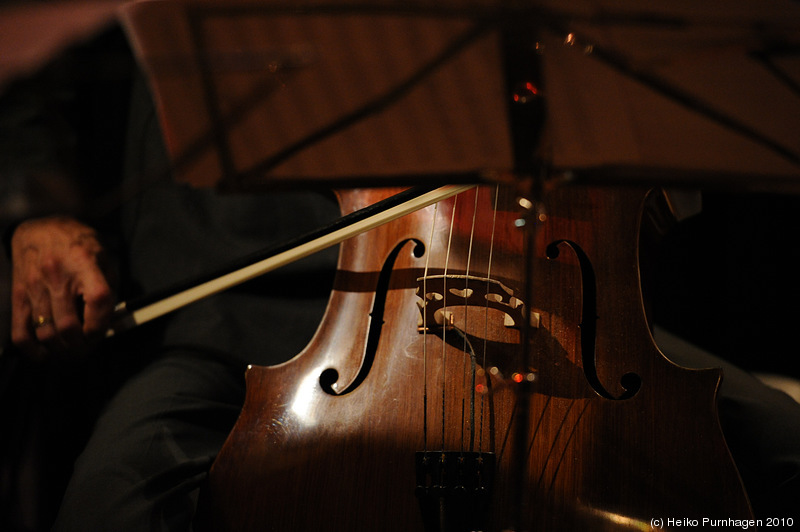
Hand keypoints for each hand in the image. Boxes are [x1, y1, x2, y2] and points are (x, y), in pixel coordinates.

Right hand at [10, 216, 114, 357]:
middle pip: (68, 326)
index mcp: (84, 264)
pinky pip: (19, 331)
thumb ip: (110, 287)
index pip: (97, 301)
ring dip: (60, 351)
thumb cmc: (78, 243)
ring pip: (46, 333)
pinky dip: (31, 350)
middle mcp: (57, 277)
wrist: (41, 227)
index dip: (101, 326)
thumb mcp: (105, 256)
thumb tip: (111, 322)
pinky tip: (44, 354)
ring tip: (70, 353)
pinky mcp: (18, 296)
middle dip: (80, 346)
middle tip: (86, 350)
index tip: (100, 334)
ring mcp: (34, 287)